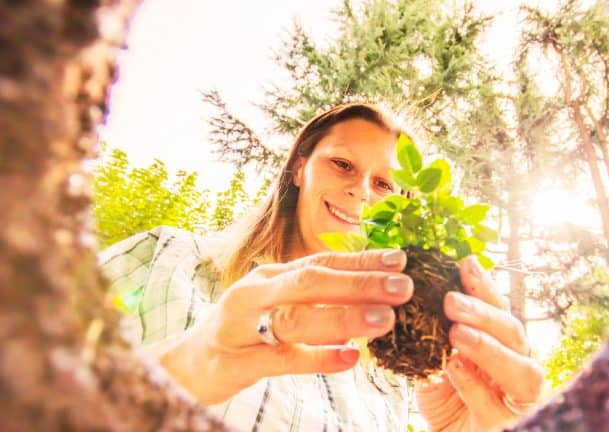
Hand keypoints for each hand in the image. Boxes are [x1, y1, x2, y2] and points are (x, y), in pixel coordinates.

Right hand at [159, 249, 412, 403]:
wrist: (182, 367)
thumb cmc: (238, 335)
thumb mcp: (273, 308)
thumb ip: (313, 303)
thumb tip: (367, 300)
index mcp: (270, 278)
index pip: (321, 263)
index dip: (361, 260)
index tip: (401, 260)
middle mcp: (255, 293)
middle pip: (311, 282)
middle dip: (360, 282)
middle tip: (403, 287)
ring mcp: (242, 325)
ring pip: (296, 317)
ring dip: (343, 317)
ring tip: (384, 320)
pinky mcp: (235, 361)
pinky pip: (280, 359)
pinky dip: (317, 358)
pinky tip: (349, 359)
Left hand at [416, 256, 542, 431]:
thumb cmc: (446, 398)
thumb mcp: (434, 361)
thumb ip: (434, 335)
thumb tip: (414, 292)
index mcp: (500, 344)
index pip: (498, 309)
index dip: (484, 286)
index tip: (465, 263)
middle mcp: (516, 364)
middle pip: (513, 331)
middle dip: (483, 312)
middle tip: (450, 300)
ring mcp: (516, 396)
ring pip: (521, 368)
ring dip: (488, 347)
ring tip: (457, 334)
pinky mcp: (506, 423)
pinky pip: (495, 403)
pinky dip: (473, 384)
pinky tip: (453, 368)